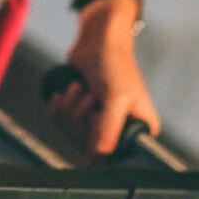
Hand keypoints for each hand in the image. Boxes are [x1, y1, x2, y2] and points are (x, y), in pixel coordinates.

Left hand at [50, 0, 157, 156]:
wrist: (98, 42)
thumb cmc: (114, 66)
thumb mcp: (116, 97)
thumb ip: (109, 126)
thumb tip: (100, 156)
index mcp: (140, 130)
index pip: (111, 156)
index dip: (96, 137)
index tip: (98, 115)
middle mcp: (121, 130)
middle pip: (85, 145)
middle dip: (79, 117)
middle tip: (88, 94)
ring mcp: (99, 123)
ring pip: (70, 132)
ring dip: (68, 108)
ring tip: (79, 88)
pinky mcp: (81, 114)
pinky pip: (60, 123)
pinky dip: (58, 107)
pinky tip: (63, 93)